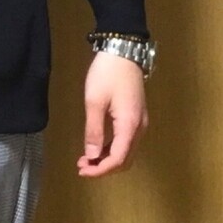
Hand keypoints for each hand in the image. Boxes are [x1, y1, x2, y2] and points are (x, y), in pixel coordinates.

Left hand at [77, 51, 148, 177]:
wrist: (123, 52)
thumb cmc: (107, 74)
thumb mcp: (95, 102)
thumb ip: (94, 131)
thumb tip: (92, 156)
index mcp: (130, 125)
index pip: (117, 159)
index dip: (100, 170)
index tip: (82, 171)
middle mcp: (139, 128)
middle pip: (125, 160)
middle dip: (104, 168)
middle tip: (82, 166)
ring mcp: (140, 123)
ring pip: (126, 152)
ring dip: (107, 159)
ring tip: (86, 158)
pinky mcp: (136, 117)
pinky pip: (126, 142)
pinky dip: (112, 149)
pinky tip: (97, 147)